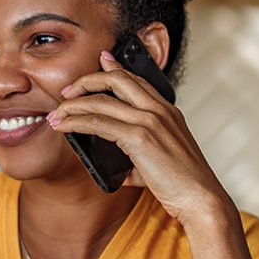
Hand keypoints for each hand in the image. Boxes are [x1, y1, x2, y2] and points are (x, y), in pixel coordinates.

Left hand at [48, 49, 233, 228]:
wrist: (201, 199)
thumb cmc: (183, 184)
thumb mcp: (160, 163)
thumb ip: (138, 161)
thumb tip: (120, 172)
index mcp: (168, 111)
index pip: (137, 79)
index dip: (115, 67)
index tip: (100, 59)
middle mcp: (160, 110)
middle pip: (116, 79)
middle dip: (86, 81)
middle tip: (67, 92)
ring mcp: (150, 121)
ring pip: (101, 100)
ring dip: (73, 105)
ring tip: (57, 113)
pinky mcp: (139, 137)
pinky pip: (98, 122)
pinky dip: (76, 122)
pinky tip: (64, 126)